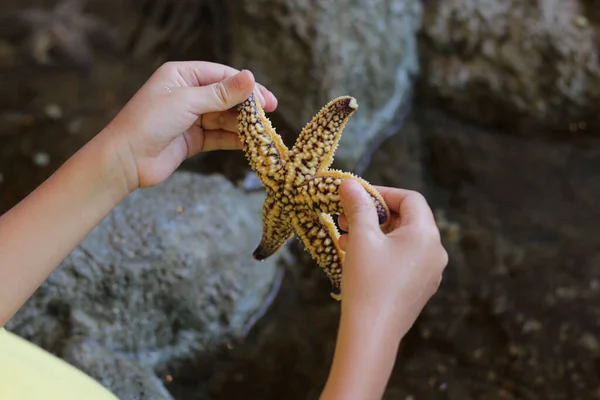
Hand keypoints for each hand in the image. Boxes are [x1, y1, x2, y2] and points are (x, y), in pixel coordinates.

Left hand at [100, 61, 277, 191]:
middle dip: (247, 106)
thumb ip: (221, 93)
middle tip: (269, 115)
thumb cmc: (148, 122)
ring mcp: (191, 118)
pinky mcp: (193, 139)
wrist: (126, 160)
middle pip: (226, 97)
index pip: (222, 76)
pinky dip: (234, 139)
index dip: (246, 86)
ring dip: (242, 124)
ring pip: (224, 118)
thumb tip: (250, 77)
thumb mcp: (187, 102)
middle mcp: (188, 94)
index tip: (266, 99)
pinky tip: (249, 143)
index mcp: (182, 76)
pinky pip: (219, 136)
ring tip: (262, 132)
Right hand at [337, 180, 447, 329]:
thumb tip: (350, 183)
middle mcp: (435, 252)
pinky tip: (356, 257)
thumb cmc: (367, 281)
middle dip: (373, 215)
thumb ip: (358, 206)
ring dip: (374, 234)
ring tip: (345, 238)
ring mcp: (429, 272)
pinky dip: (381, 252)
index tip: (357, 196)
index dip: (382, 193)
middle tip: (345, 217)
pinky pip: (402, 260)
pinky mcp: (419, 288)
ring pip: (402, 241)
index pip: (410, 199)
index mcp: (427, 235)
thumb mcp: (361, 238)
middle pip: (406, 219)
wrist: (372, 333)